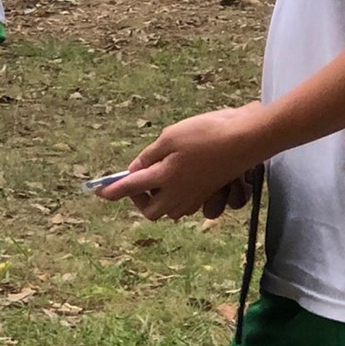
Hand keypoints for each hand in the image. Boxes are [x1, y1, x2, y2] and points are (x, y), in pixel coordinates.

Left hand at [100, 104, 268, 221]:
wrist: (246, 139)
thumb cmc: (207, 133)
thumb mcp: (170, 137)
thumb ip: (150, 156)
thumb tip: (135, 171)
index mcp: (164, 178)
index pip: (130, 188)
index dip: (112, 191)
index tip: (99, 192)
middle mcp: (178, 194)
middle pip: (151, 211)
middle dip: (139, 200)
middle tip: (138, 181)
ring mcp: (195, 197)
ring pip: (169, 211)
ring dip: (159, 200)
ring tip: (160, 177)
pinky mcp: (208, 193)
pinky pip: (186, 206)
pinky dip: (177, 198)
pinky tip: (180, 180)